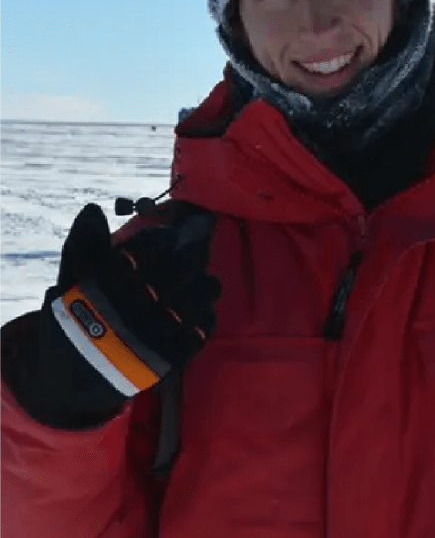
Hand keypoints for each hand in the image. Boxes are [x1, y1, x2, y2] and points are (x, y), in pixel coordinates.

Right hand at [34, 203, 220, 426]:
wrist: (66, 386)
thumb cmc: (74, 323)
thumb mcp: (70, 284)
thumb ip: (84, 247)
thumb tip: (94, 209)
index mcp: (99, 290)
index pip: (140, 253)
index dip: (160, 240)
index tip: (168, 237)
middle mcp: (124, 313)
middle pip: (173, 275)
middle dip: (188, 261)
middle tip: (194, 255)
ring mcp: (144, 341)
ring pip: (189, 305)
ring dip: (204, 290)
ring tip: (208, 282)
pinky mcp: (159, 366)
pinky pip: (194, 340)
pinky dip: (205, 323)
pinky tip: (206, 314)